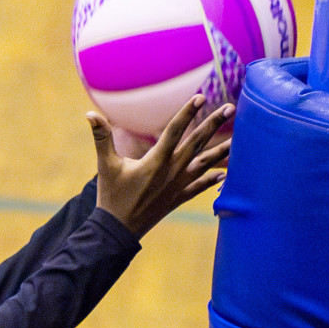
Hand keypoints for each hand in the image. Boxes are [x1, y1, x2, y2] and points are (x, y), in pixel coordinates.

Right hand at [89, 94, 232, 236]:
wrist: (118, 230)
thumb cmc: (111, 196)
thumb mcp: (105, 165)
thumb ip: (101, 138)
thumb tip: (89, 114)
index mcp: (155, 161)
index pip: (174, 131)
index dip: (187, 112)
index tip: (201, 97)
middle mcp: (172, 171)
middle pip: (197, 143)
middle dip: (213, 124)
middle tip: (231, 108)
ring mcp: (178, 186)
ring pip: (205, 164)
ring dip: (222, 151)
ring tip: (239, 139)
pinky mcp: (178, 198)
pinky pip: (200, 187)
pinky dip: (212, 180)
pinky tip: (224, 174)